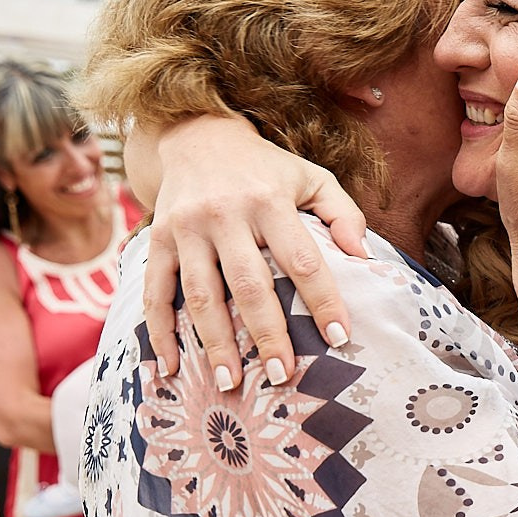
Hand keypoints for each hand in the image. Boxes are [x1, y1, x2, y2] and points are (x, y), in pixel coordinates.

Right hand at [138, 115, 370, 385]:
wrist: (195, 133)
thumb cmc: (266, 168)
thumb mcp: (311, 177)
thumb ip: (343, 212)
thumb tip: (364, 257)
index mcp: (268, 200)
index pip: (302, 259)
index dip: (322, 300)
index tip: (340, 337)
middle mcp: (224, 214)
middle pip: (248, 284)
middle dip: (266, 334)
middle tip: (281, 376)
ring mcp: (185, 228)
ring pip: (200, 294)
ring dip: (214, 343)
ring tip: (230, 383)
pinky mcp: (156, 239)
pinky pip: (153, 291)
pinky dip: (159, 331)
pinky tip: (169, 367)